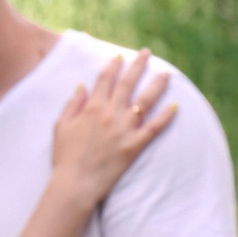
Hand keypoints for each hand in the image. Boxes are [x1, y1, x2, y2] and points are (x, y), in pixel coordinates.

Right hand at [49, 52, 174, 205]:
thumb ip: (72, 105)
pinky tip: (176, 106)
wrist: (75, 183)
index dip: (113, 66)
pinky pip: (154, 127)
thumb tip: (82, 87)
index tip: (120, 56)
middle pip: (128, 83)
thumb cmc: (64, 157)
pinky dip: (166, 116)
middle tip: (146, 53)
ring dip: (157, 85)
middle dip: (138, 65)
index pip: (106, 80)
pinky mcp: (134, 145)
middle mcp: (111, 114)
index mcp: (92, 108)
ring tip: (167, 73)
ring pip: (145, 100)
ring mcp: (124, 129)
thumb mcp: (61, 126)